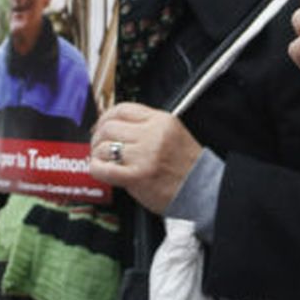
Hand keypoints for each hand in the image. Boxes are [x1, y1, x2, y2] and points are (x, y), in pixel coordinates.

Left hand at [88, 103, 203, 213]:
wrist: (202, 190)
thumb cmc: (187, 166)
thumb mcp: (172, 133)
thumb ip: (147, 126)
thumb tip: (114, 125)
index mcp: (162, 121)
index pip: (123, 109)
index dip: (106, 117)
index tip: (102, 126)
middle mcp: (152, 135)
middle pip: (109, 127)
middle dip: (98, 137)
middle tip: (99, 146)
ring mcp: (144, 156)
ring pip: (104, 147)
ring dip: (97, 154)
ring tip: (103, 160)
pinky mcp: (136, 177)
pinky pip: (103, 168)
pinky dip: (96, 168)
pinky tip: (101, 170)